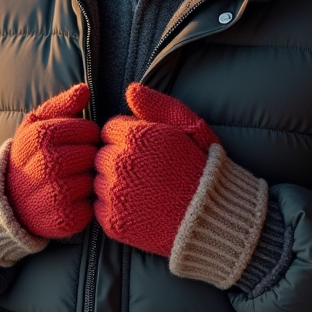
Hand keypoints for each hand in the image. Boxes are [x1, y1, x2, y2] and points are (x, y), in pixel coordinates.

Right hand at [7, 84, 99, 238]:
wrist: (8, 201)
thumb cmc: (30, 156)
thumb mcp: (37, 125)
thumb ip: (61, 105)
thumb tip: (84, 89)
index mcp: (36, 137)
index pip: (86, 129)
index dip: (88, 134)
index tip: (80, 140)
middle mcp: (42, 165)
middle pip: (91, 154)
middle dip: (90, 157)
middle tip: (81, 160)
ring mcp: (51, 195)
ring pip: (92, 180)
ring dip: (89, 179)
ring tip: (76, 178)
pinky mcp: (61, 221)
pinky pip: (91, 207)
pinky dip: (88, 203)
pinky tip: (74, 198)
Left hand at [94, 84, 218, 256]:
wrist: (213, 218)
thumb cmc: (202, 168)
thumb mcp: (188, 127)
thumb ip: (157, 105)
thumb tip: (130, 90)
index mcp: (136, 136)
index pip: (109, 130)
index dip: (127, 140)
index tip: (146, 152)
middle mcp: (121, 163)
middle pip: (100, 155)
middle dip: (118, 161)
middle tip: (146, 174)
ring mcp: (115, 194)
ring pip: (98, 182)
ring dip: (114, 185)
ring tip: (144, 192)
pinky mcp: (114, 221)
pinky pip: (99, 208)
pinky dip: (114, 208)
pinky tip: (138, 209)